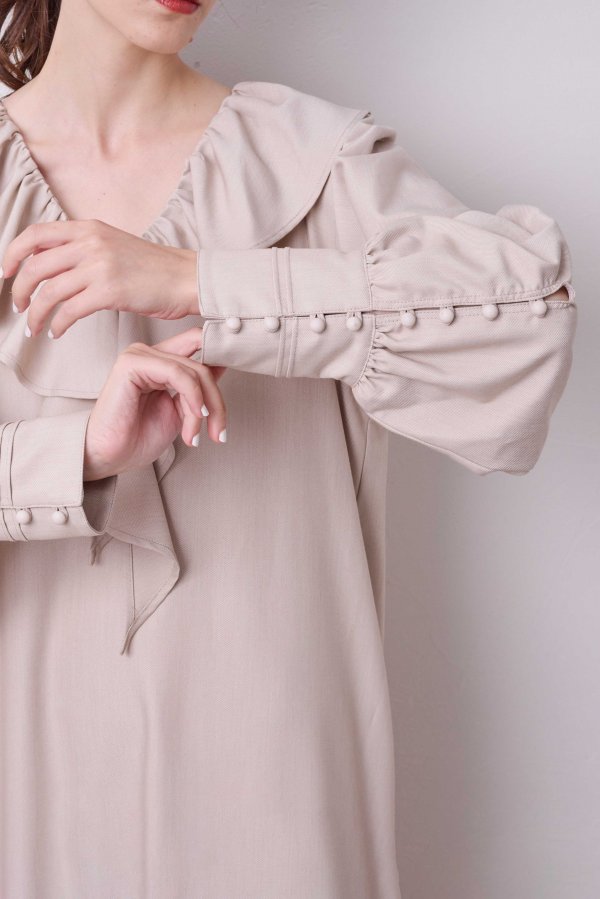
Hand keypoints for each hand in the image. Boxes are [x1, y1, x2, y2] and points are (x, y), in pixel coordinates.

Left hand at [1, 219, 199, 338]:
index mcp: (88, 228)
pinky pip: (69, 311)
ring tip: (34, 326)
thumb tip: (51, 264)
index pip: (35, 235)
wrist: (186, 278)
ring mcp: (99, 266)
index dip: (13, 254)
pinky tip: (56, 332)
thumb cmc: (154, 268)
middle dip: (18, 290)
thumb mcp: (113, 245)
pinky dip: (56, 324)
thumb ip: (84, 249)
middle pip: (35, 266)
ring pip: (48, 292)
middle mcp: (90, 243)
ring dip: (35, 313)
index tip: (6, 272)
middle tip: (18, 306)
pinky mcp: (109, 291)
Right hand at [83, 327, 226, 480]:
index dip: (222, 368)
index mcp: (160, 360)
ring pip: (195, 369)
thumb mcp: (183, 411)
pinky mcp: (131, 363)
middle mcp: (150, 353)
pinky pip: (177, 373)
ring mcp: (140, 355)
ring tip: (196, 435)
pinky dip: (192, 400)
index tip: (230, 401)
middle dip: (217, 400)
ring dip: (204, 407)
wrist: (110, 457)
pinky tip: (190, 423)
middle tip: (219, 432)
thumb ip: (199, 388)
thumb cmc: (139, 438)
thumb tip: (225, 364)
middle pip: (204, 358)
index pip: (201, 347)